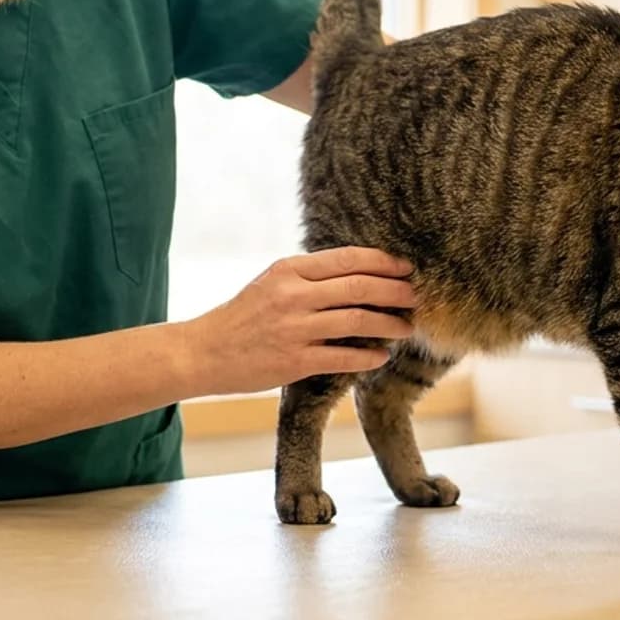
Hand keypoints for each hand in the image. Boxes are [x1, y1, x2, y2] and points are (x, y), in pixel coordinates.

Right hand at [186, 246, 417, 394]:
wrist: (203, 352)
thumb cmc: (241, 317)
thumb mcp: (270, 283)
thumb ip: (307, 277)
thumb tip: (356, 273)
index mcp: (288, 269)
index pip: (347, 259)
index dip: (383, 262)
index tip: (405, 267)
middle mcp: (293, 294)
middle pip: (359, 286)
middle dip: (395, 291)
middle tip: (416, 296)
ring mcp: (294, 328)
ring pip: (357, 320)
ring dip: (389, 324)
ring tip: (406, 327)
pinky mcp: (294, 361)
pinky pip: (343, 357)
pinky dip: (368, 356)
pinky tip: (381, 356)